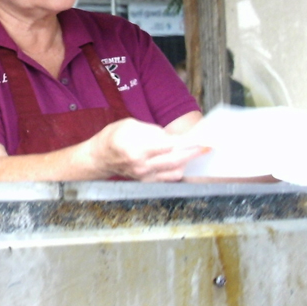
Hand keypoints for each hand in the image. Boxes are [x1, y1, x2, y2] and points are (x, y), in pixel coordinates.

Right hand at [84, 117, 206, 181]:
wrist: (100, 157)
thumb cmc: (114, 137)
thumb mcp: (131, 124)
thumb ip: (152, 130)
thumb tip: (171, 137)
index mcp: (136, 147)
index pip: (169, 144)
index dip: (187, 141)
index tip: (200, 138)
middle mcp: (142, 164)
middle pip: (176, 159)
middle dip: (193, 152)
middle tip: (206, 146)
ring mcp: (145, 175)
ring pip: (175, 170)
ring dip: (188, 161)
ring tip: (196, 152)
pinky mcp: (147, 181)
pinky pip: (169, 178)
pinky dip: (179, 169)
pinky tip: (183, 161)